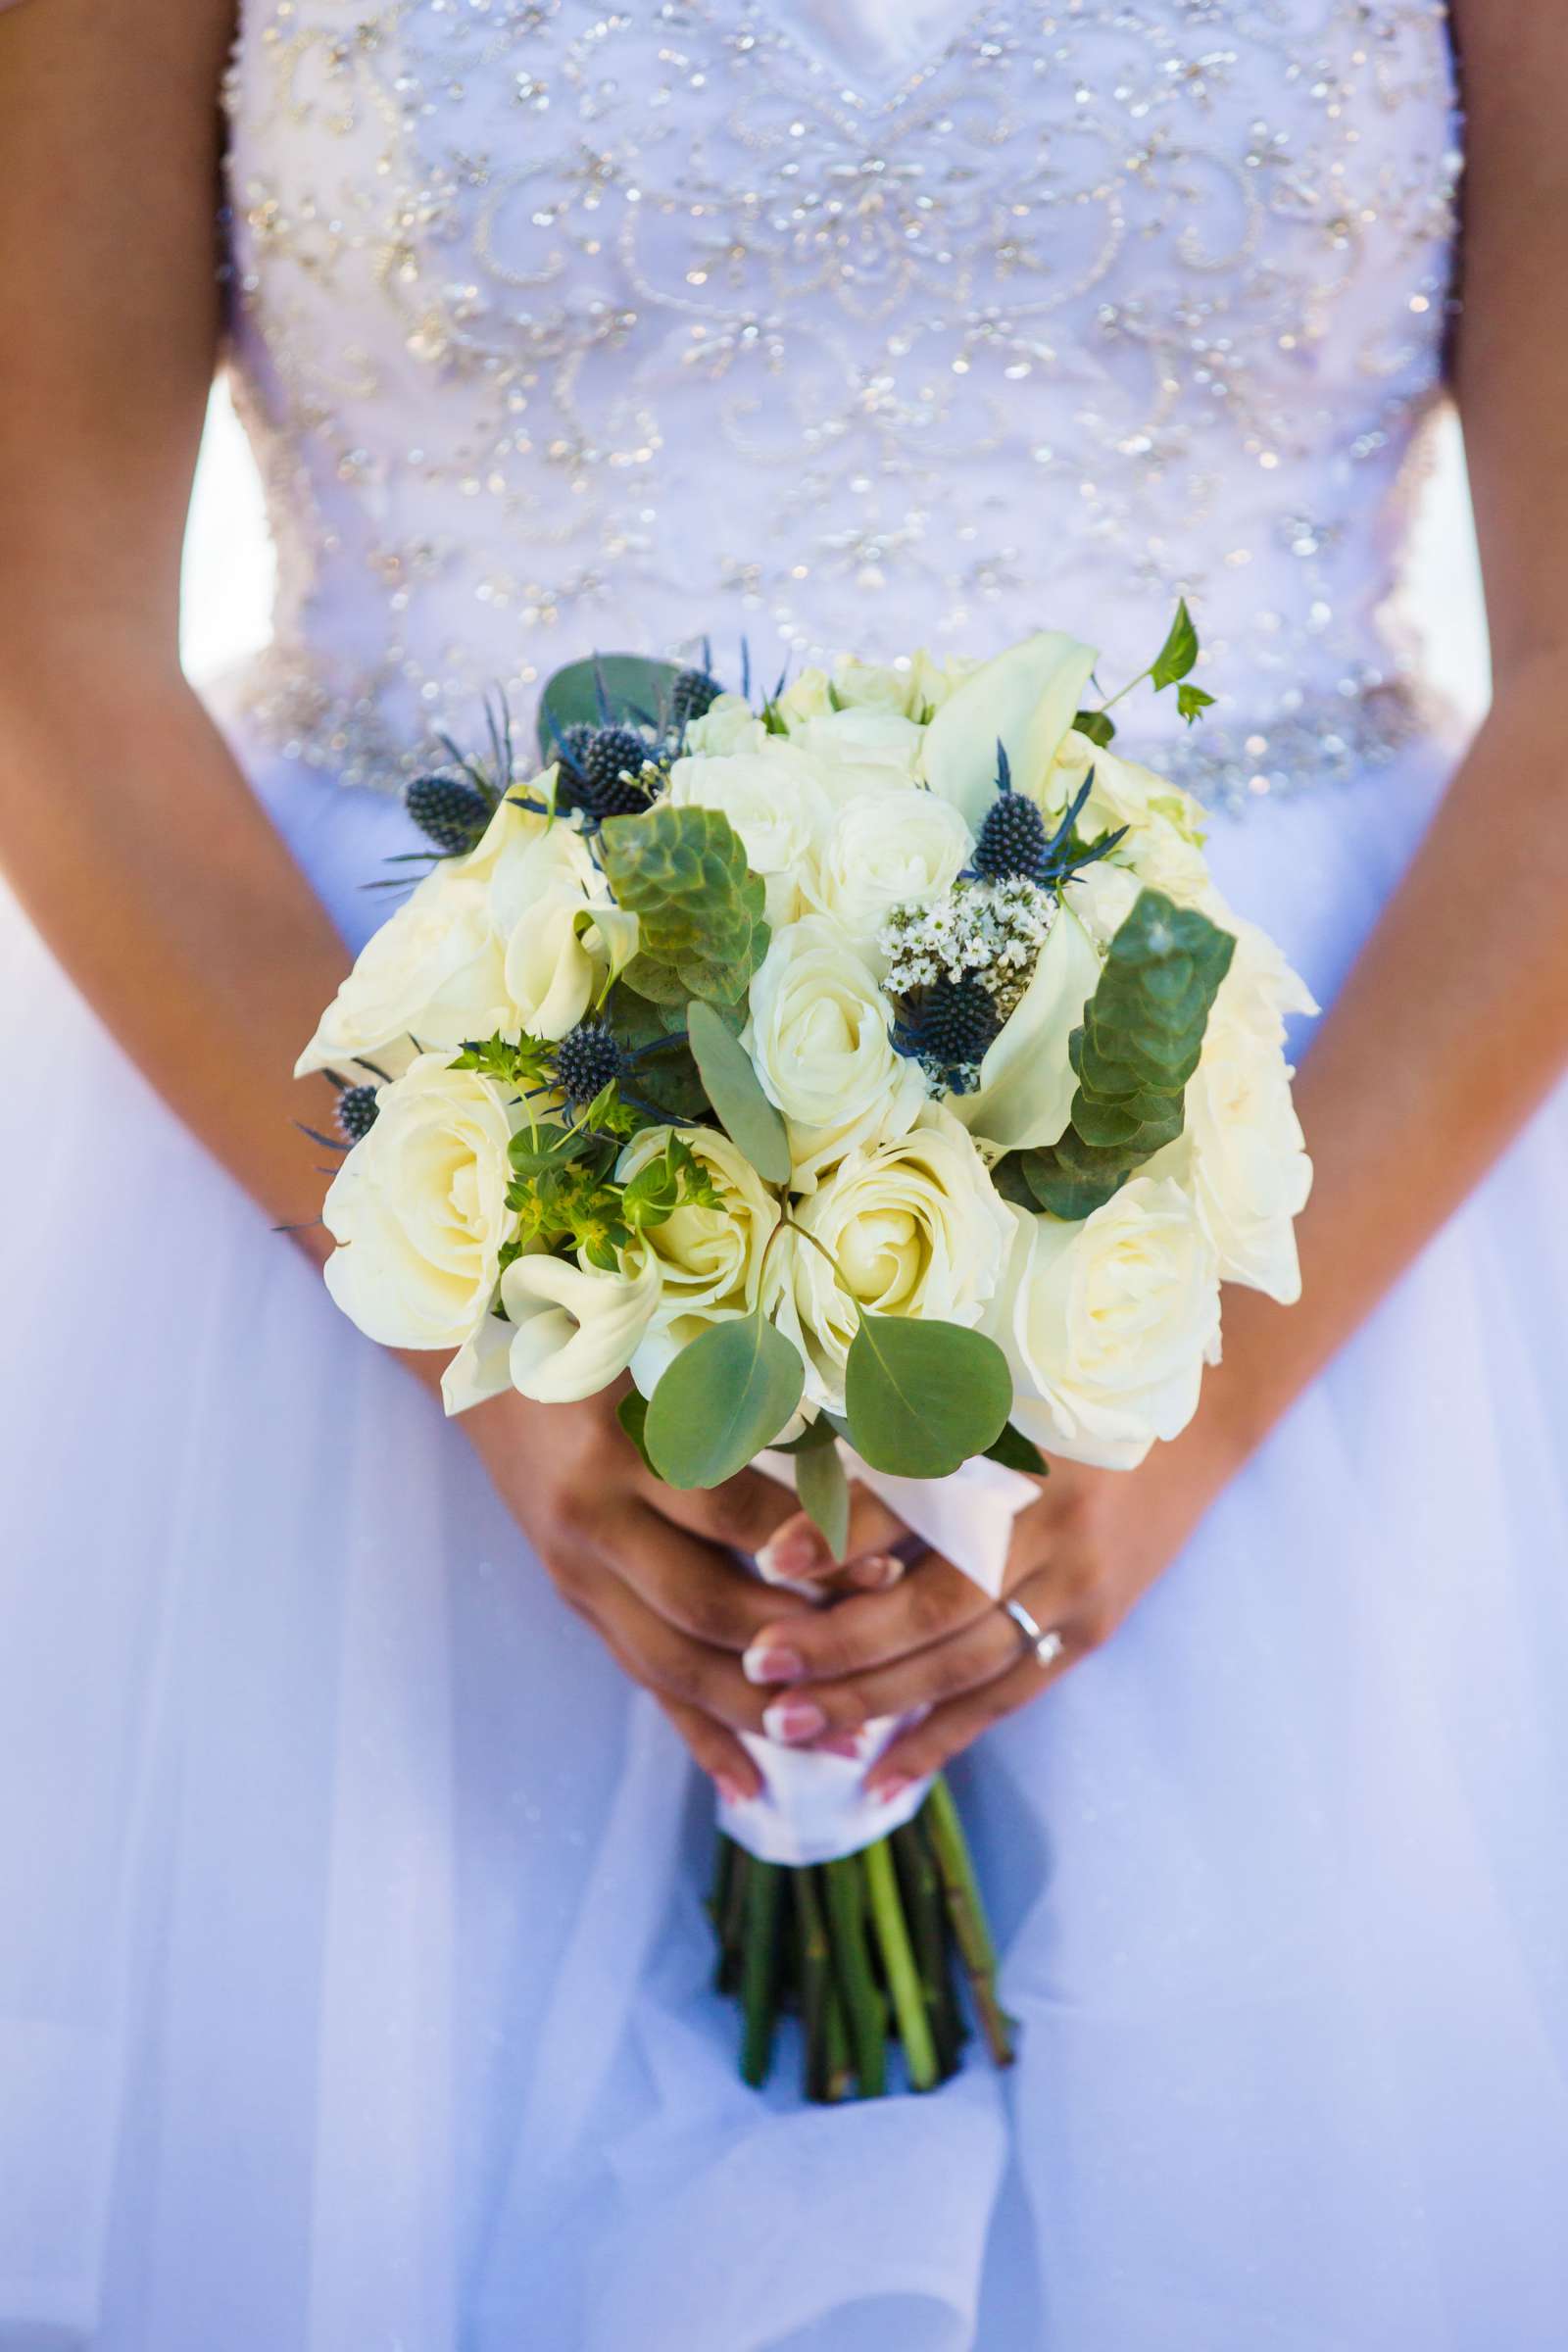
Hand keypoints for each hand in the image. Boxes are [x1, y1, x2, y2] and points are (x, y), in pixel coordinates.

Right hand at [459, 1384, 908, 1802]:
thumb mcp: (654, 1346)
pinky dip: (701, 1740)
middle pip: (702, 1605)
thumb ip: (740, 1390)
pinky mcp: (579, 1607)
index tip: (886, 1558)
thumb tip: (866, 1428)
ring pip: (675, 1666)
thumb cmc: (592, 1336)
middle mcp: (589, 1523)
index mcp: (614, 1450)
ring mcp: (578, 1576)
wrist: (480, 1361)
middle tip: (882, 1657)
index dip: (807, 1541)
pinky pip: (644, 1686)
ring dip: (764, 1710)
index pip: (726, 1510)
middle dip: (799, 1640)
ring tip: (846, 1738)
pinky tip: (756, 1788)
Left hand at [743, 1412, 1245, 1798]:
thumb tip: (796, 1480)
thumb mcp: (994, 1390)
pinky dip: (942, 1738)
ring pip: (964, 1661)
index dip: (842, 1529)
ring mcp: (1079, 1582)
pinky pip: (1008, 1695)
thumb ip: (908, 1432)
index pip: (917, 1498)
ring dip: (874, 1699)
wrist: (1198, 1414)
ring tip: (789, 1726)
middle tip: (760, 1668)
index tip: (770, 1556)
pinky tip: (880, 1777)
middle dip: (841, 1642)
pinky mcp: (1095, 1626)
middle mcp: (1050, 1521)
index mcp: (1020, 1448)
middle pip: (935, 1600)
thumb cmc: (1066, 1391)